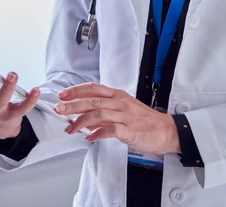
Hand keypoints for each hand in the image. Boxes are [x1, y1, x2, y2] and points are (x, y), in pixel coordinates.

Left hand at [54, 82, 180, 154]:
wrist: (166, 130)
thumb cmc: (144, 120)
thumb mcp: (124, 110)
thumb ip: (105, 112)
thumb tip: (84, 118)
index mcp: (118, 95)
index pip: (94, 88)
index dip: (77, 90)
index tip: (63, 94)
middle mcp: (120, 102)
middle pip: (93, 100)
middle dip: (73, 104)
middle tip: (59, 109)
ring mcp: (125, 116)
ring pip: (98, 114)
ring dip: (81, 121)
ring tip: (70, 128)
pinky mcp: (130, 130)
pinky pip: (110, 130)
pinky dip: (97, 134)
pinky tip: (89, 138)